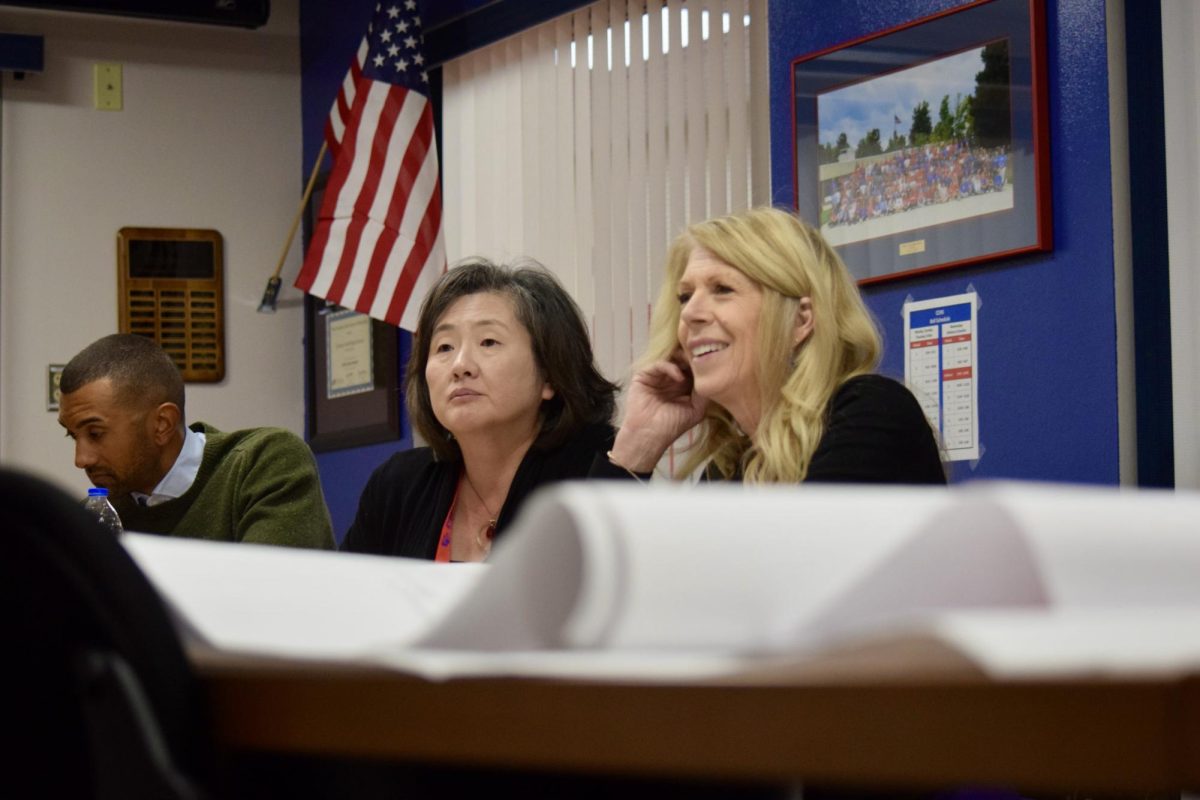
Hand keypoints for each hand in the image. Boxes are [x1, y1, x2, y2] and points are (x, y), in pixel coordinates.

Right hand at [609, 357, 707, 471]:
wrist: (649, 435)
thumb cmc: (671, 426)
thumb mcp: (696, 409)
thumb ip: (704, 392)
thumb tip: (711, 374)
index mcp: (682, 388)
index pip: (693, 371)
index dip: (702, 367)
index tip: (713, 364)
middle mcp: (669, 380)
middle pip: (683, 362)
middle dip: (693, 360)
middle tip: (703, 359)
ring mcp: (657, 377)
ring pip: (672, 360)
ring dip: (684, 361)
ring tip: (693, 366)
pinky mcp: (644, 376)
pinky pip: (659, 364)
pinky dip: (671, 367)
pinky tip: (679, 377)